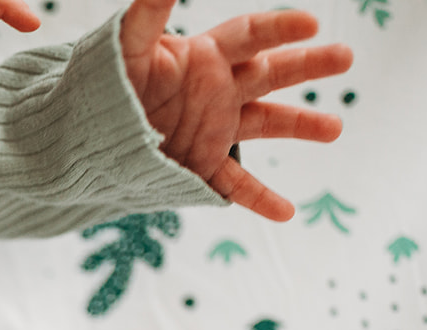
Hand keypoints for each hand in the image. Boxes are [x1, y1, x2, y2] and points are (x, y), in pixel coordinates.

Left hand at [120, 0, 352, 220]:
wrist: (81, 134)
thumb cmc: (103, 84)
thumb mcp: (125, 49)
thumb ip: (147, 14)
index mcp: (204, 57)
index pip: (250, 36)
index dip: (279, 29)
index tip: (310, 25)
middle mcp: (218, 89)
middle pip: (272, 72)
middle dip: (308, 65)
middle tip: (346, 57)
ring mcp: (214, 129)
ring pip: (266, 124)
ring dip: (301, 125)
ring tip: (335, 128)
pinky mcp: (202, 166)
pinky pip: (235, 186)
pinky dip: (259, 199)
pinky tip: (287, 213)